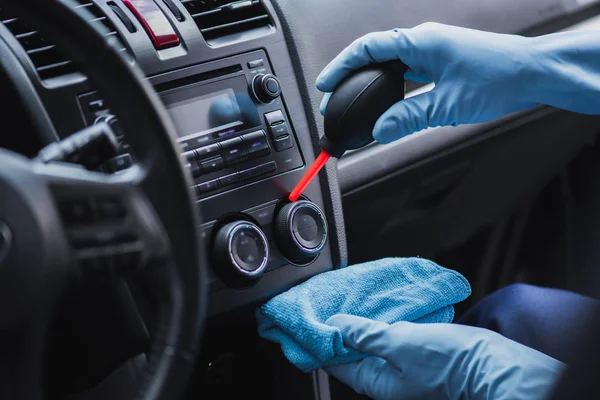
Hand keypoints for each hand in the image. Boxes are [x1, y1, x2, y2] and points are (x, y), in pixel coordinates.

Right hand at [316, 23, 539, 143]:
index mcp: (421, 41)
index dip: (342, 65)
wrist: (533, 73)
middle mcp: (424, 42)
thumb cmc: (499, 78)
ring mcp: (433, 51)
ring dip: (370, 84)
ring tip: (355, 106)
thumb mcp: (447, 104)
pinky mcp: (441, 63)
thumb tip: (379, 132)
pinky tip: (387, 105)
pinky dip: (391, 89)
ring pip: (389, 65)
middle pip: (374, 56)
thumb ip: (409, 118)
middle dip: (350, 78)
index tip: (325, 84)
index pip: (368, 48)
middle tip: (335, 103)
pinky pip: (406, 73)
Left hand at [324, 314, 564, 399]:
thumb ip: (365, 334)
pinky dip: (378, 323)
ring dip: (357, 325)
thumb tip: (336, 325)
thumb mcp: (399, 343)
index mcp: (376, 382)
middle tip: (326, 306)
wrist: (489, 363)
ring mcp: (399, 366)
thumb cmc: (448, 360)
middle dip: (338, 331)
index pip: (335, 362)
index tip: (308, 323)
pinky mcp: (413, 353)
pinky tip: (375, 308)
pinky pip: (387, 338)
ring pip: (368, 344)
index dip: (320, 342)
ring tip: (346, 303)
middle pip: (350, 353)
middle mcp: (385, 377)